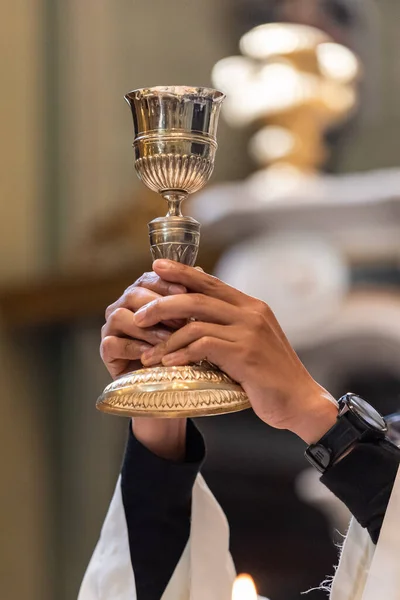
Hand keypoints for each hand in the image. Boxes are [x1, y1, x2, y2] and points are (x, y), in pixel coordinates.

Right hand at [101, 271, 185, 378]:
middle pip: (133, 294)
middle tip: (181, 319)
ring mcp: (111, 328)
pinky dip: (134, 347)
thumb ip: (189, 298)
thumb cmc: (178, 348)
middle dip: (158, 306)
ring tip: (168, 339)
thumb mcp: (189, 322)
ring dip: (147, 328)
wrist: (167, 386)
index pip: (148, 279)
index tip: (185, 292)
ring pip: (121, 316)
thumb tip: (199, 270)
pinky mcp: (106, 351)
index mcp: (140, 294)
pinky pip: (113, 343)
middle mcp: (122, 307)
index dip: (165, 284)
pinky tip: (151, 354)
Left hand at [136, 259, 337, 443]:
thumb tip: (196, 320)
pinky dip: (182, 354)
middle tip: (139, 316)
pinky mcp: (246, 354)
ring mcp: (250, 332)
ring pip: (196, 322)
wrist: (300, 402)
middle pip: (197, 297)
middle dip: (162, 304)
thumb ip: (229, 327)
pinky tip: (169, 363)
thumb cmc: (270, 376)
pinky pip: (203, 346)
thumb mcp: (250, 342)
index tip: (156, 267)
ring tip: (147, 354)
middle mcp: (251, 313)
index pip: (210, 282)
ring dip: (166, 338)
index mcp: (251, 307)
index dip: (182, 272)